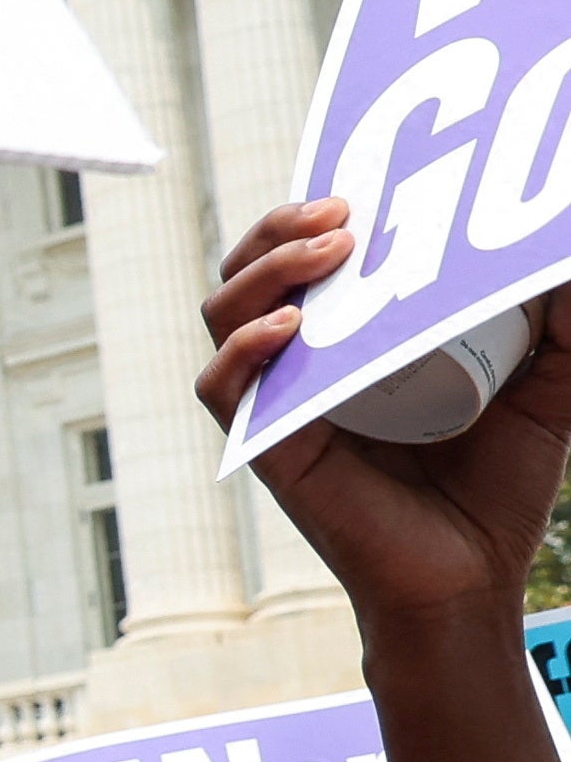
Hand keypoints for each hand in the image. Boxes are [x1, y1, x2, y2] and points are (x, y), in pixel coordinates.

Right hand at [200, 196, 570, 636]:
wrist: (471, 581)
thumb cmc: (496, 490)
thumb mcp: (548, 386)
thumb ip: (564, 323)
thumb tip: (567, 252)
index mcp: (352, 340)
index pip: (310, 258)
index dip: (316, 211)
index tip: (366, 180)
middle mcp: (302, 365)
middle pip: (252, 270)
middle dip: (282, 226)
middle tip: (344, 207)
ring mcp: (278, 403)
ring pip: (226, 314)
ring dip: (265, 270)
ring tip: (327, 248)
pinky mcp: (269, 447)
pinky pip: (225, 387)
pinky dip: (244, 350)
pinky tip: (289, 327)